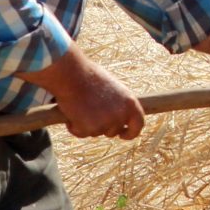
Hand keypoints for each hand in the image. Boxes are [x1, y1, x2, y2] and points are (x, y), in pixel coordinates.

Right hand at [25, 46, 148, 139]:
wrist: (72, 74)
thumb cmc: (91, 77)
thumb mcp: (114, 89)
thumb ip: (120, 105)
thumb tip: (120, 118)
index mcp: (131, 104)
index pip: (138, 125)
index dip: (131, 133)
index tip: (123, 134)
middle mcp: (121, 116)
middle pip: (113, 131)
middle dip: (103, 126)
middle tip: (91, 111)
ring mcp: (105, 123)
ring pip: (96, 132)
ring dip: (87, 124)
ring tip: (80, 106)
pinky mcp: (89, 128)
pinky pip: (81, 133)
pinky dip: (74, 126)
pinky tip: (72, 111)